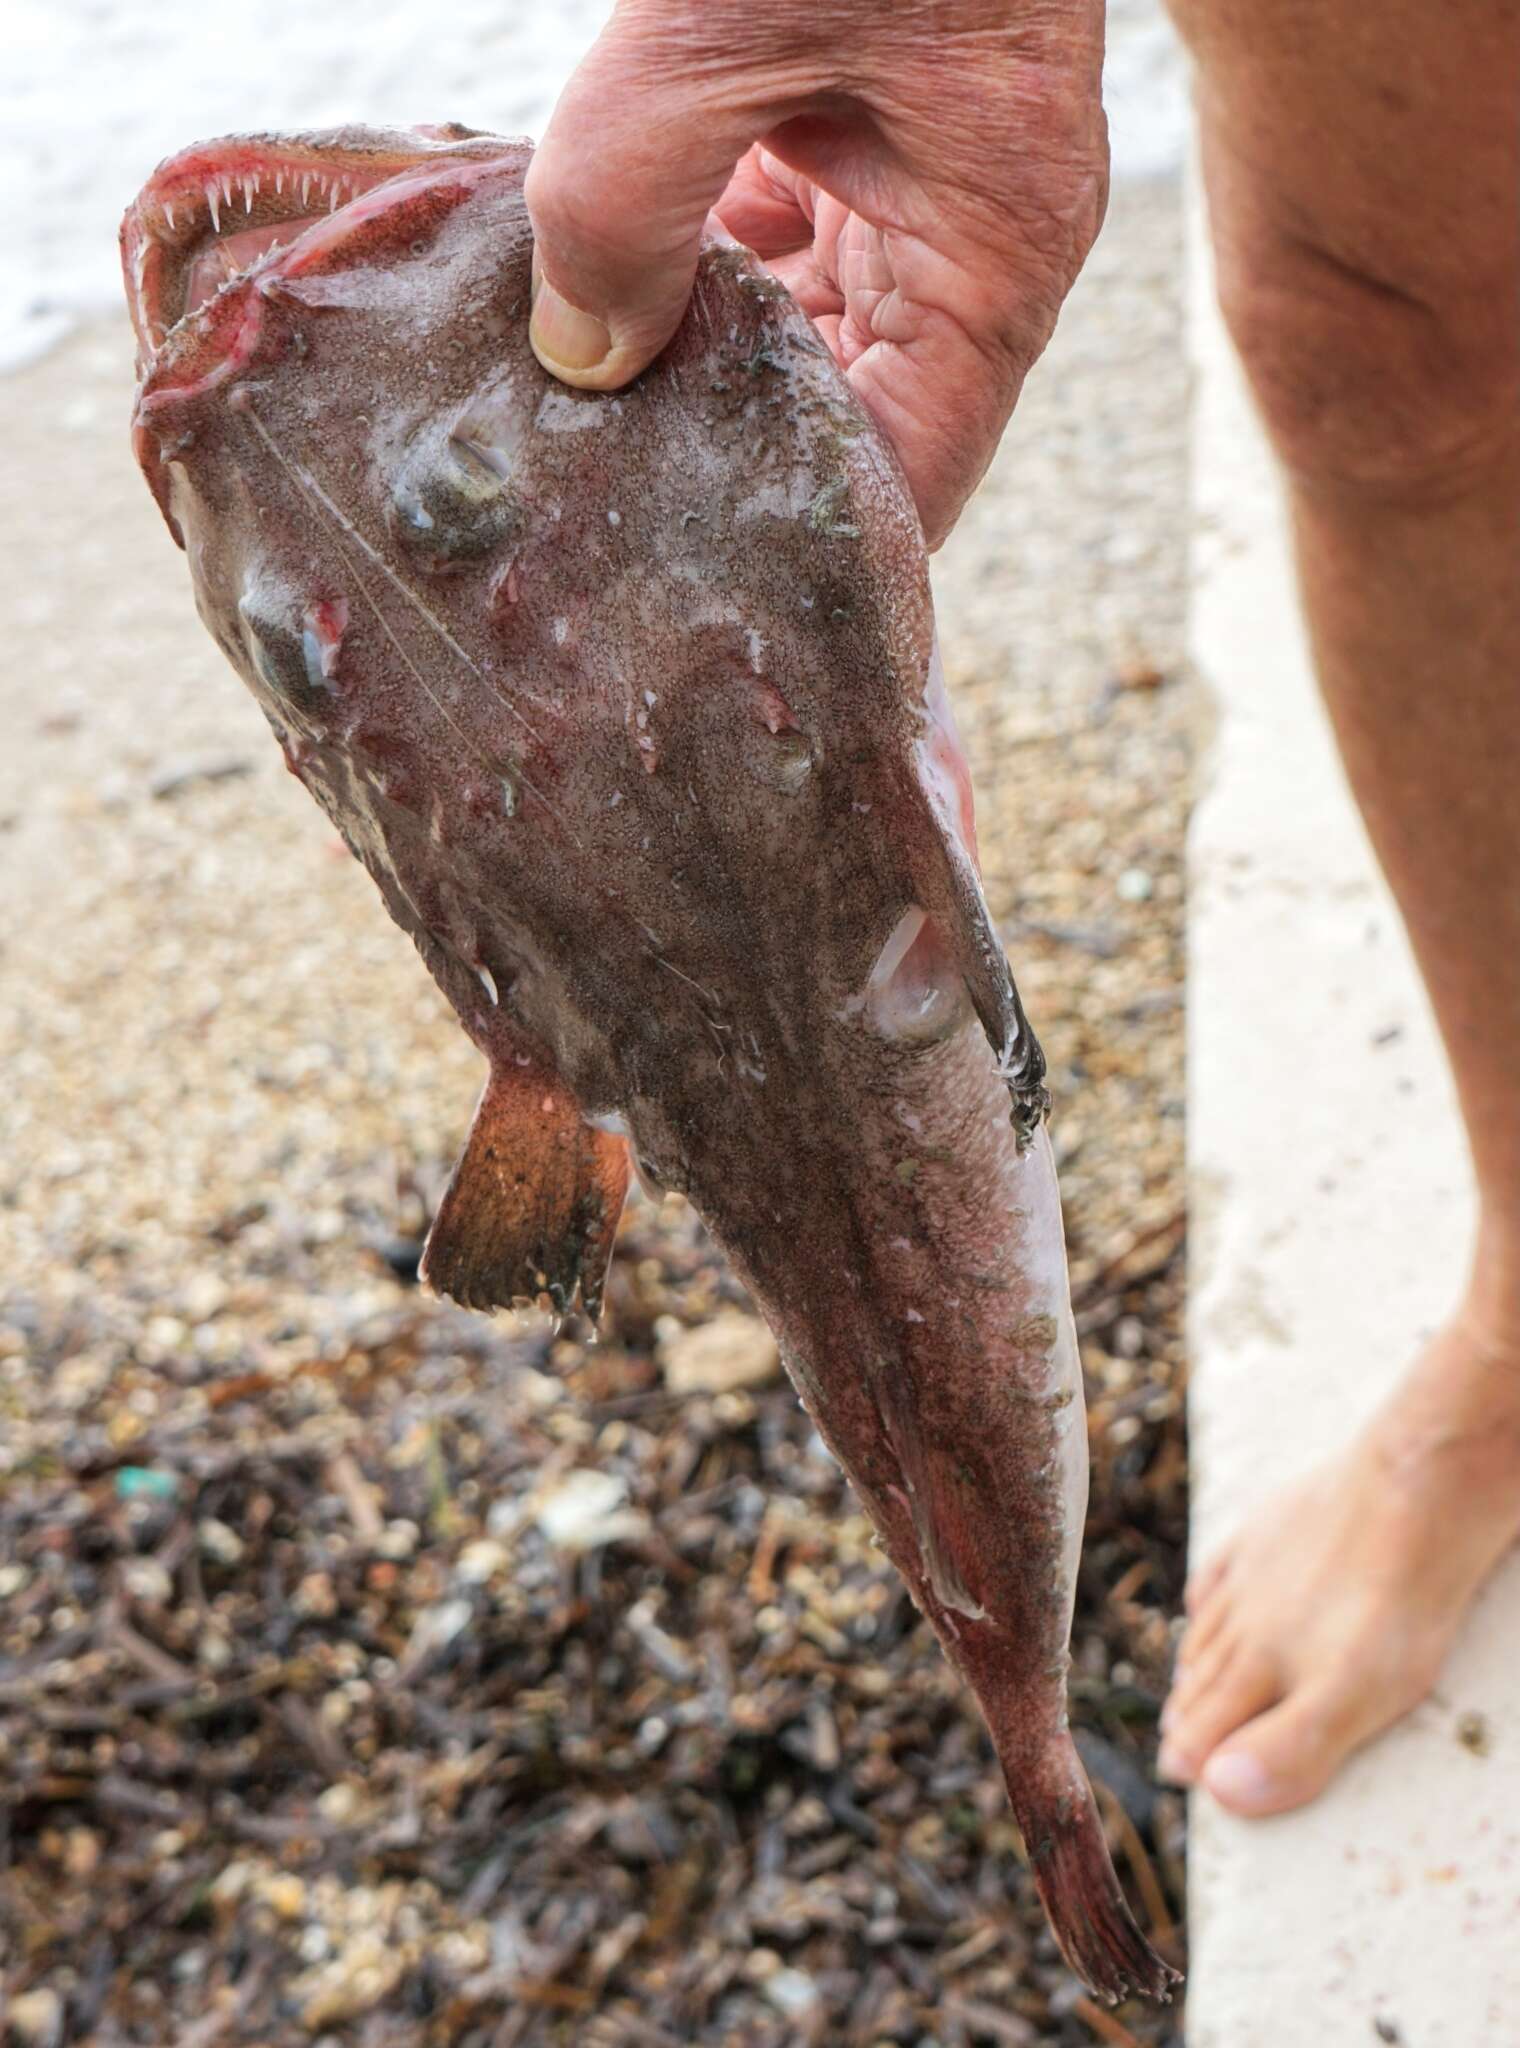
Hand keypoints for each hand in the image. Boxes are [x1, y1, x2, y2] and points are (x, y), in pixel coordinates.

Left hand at [525, 0, 1108, 546]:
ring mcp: (914, 190)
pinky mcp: (857, 136)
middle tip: (600, 520)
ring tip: (582, 419)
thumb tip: (577, 360)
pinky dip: (693, 270)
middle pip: (855, 420)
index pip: (914, 476)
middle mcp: (967, 247)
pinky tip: (599, 288)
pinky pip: (775, 248)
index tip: (700, 597)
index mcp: (992, 257)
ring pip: (805, 340)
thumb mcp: (717, 25)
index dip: (815, 549)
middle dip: (734, 462)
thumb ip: (629, 201)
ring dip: (699, 368)